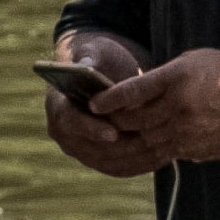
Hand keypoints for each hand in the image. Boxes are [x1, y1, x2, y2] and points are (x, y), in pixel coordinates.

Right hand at [41, 32, 154, 178]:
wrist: (105, 77)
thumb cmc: (101, 60)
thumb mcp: (97, 51)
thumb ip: (90, 57)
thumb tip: (87, 65)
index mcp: (58, 105)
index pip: (68, 122)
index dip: (90, 129)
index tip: (113, 132)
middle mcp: (63, 132)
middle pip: (89, 148)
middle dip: (120, 147)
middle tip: (148, 143)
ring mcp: (79, 148)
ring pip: (106, 162)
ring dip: (133, 158)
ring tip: (161, 149)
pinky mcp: (97, 159)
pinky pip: (118, 168)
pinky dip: (139, 165)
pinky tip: (162, 156)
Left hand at [86, 48, 219, 167]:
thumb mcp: (194, 62)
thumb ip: (163, 77)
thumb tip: (132, 94)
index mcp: (179, 79)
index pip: (134, 90)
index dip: (110, 99)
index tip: (93, 103)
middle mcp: (180, 107)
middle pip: (134, 120)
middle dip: (113, 121)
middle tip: (97, 120)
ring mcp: (186, 131)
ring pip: (144, 139)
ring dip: (126, 139)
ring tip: (110, 136)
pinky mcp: (192, 149)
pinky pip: (159, 153)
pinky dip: (144, 150)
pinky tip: (134, 146)